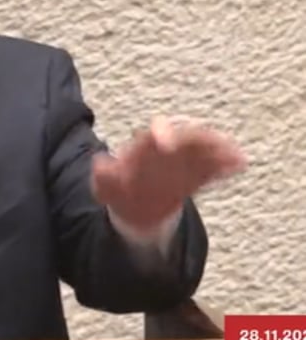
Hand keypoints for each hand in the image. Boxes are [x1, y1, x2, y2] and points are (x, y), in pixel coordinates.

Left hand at [92, 116, 246, 233]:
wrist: (133, 206)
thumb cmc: (118, 190)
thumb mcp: (104, 185)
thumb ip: (103, 176)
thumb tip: (99, 164)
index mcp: (143, 147)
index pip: (154, 134)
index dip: (162, 133)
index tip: (167, 142)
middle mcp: (164, 149)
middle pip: (185, 138)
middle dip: (199, 139)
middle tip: (215, 141)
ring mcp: (181, 162)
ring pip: (202, 151)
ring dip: (219, 150)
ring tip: (235, 154)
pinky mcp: (195, 176)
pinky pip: (211, 168)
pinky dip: (224, 166)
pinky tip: (240, 164)